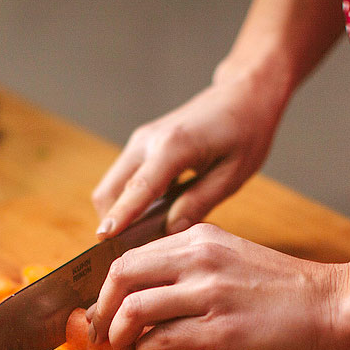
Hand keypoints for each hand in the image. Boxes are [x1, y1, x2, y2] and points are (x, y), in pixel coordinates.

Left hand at [86, 223, 349, 349]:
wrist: (334, 304)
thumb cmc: (286, 290)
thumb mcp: (234, 257)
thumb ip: (194, 265)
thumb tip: (149, 294)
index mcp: (199, 238)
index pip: (129, 257)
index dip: (107, 290)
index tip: (104, 311)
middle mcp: (199, 258)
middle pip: (121, 278)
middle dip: (102, 311)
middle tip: (103, 335)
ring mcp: (209, 293)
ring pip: (134, 310)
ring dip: (120, 338)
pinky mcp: (221, 329)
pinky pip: (161, 341)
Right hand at [92, 72, 285, 237]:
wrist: (243, 94)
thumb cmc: (246, 131)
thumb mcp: (233, 174)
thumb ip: (199, 203)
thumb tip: (170, 231)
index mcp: (173, 146)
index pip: (138, 189)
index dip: (120, 217)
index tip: (103, 239)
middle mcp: (147, 141)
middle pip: (109, 191)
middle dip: (112, 223)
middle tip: (130, 255)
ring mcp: (141, 141)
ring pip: (112, 186)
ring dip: (118, 213)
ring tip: (142, 240)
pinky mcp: (142, 145)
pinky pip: (124, 179)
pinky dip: (127, 201)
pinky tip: (150, 219)